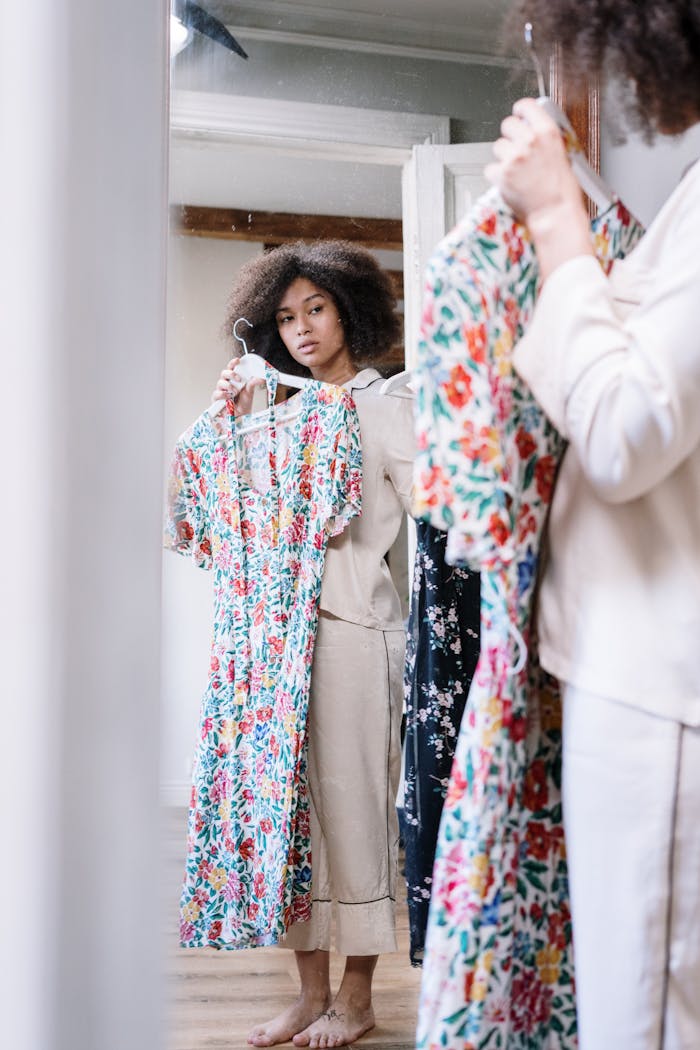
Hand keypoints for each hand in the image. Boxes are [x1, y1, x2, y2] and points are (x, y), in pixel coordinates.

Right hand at [211, 357, 264, 416]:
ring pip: (220, 382)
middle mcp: (226, 383)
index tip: (238, 360)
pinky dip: (223, 394)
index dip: (233, 363)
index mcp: (233, 379)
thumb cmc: (243, 402)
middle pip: (224, 373)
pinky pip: (217, 393)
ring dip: (229, 386)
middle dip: (231, 374)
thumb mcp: (250, 391)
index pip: (231, 368)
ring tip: (235, 391)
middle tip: (239, 378)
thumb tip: (261, 378)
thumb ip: (253, 383)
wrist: (241, 415)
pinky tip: (229, 397)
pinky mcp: (216, 399)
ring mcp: (221, 390)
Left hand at [485, 97, 582, 224]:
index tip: (519, 116)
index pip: (526, 106)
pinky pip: (490, 168)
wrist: (555, 214)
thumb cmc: (563, 191)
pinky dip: (497, 176)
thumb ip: (545, 140)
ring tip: (517, 171)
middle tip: (517, 148)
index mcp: (547, 132)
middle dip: (511, 135)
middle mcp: (529, 142)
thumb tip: (533, 131)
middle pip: (507, 124)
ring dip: (504, 156)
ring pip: (498, 146)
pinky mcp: (501, 175)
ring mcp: (513, 158)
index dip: (520, 111)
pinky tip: (510, 182)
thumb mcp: (563, 155)